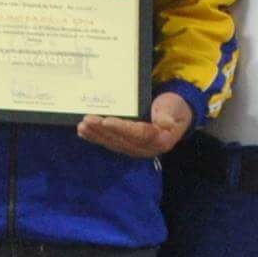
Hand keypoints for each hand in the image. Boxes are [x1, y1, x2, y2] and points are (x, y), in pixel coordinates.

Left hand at [77, 92, 193, 159]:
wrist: (175, 114)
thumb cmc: (174, 108)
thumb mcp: (174, 108)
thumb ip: (168, 115)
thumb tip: (165, 123)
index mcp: (159, 140)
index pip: (138, 134)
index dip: (121, 128)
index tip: (106, 121)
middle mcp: (146, 148)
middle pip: (121, 140)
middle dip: (102, 131)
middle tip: (87, 120)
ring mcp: (135, 149)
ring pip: (113, 143)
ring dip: (96, 135)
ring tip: (82, 126)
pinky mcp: (127, 146)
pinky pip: (110, 143)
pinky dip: (96, 138)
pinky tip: (84, 133)